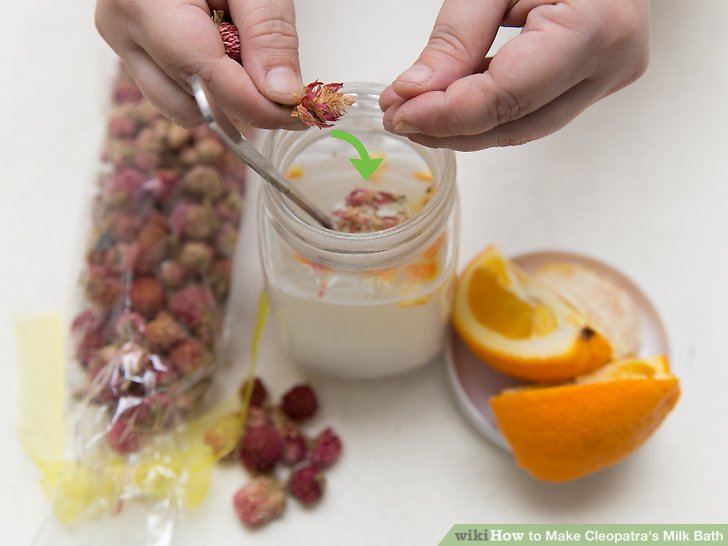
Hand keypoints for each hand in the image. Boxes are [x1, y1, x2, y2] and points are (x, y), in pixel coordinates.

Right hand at [95, 0, 303, 128]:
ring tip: (241, 45)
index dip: (258, 105)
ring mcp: (123, 44)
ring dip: (224, 93)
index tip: (296, 113)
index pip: (207, 78)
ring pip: (182, 106)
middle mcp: (123, 29)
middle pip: (193, 103)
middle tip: (279, 76)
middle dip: (243, 99)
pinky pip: (175, 91)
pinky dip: (208, 83)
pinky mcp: (132, 52)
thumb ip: (268, 33)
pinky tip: (221, 47)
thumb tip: (282, 94)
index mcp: (145, 2)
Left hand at [381, 0, 649, 150]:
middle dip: (450, 128)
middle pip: (517, 123)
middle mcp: (613, 63)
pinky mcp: (596, 80)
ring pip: (524, 126)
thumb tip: (414, 93)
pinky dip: (488, 110)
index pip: (507, 97)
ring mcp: (608, 76)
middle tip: (398, 118)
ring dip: (465, 126)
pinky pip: (534, 109)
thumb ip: (457, 36)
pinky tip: (449, 102)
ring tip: (415, 111)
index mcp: (597, 28)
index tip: (400, 114)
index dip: (448, 115)